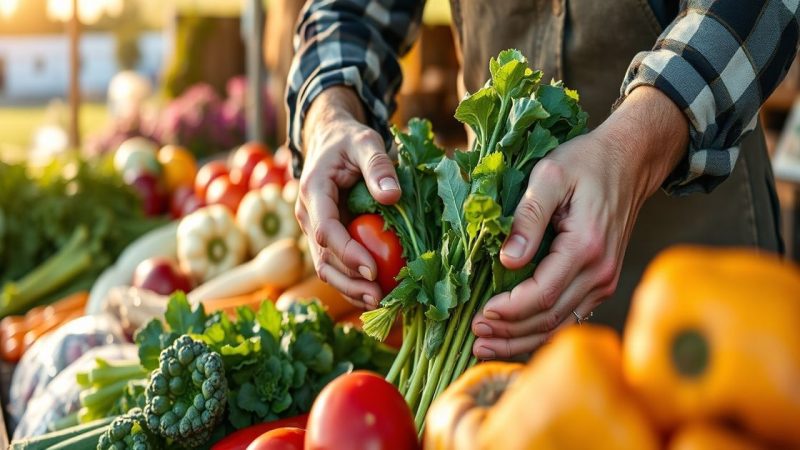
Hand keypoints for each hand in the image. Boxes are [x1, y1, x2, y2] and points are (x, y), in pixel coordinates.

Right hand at [295, 87, 400, 308]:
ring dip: (349, 288)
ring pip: (326, 266)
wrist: (329, 139)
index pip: (326, 230)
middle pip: (322, 257)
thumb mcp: (366, 141)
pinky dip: (352, 281)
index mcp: (313, 192)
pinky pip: (335, 263)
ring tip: (378, 303)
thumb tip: (392, 197)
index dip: (347, 253)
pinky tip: (375, 293)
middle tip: (378, 298)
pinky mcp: (326, 236)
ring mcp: (315, 228)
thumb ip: (379, 165)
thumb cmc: (349, 139)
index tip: (372, 270)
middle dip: (349, 281)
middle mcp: (308, 215)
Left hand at [471, 86, 688, 358]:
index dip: (508, 311)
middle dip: (509, 333)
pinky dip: (540, 332)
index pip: (542, 295)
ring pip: (560, 325)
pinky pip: (569, 317)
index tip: (480, 314)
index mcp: (586, 246)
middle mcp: (600, 271)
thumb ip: (528, 217)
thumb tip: (508, 260)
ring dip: (522, 341)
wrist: (628, 162)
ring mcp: (604, 281)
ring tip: (486, 347)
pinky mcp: (601, 283)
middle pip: (549, 319)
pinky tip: (515, 338)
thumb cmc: (585, 163)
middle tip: (475, 338)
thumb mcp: (549, 176)